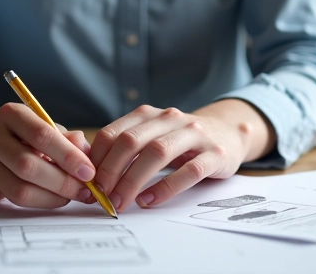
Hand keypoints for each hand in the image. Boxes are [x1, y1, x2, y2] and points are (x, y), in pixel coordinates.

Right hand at [0, 99, 97, 207]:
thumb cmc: (21, 133)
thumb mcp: (44, 125)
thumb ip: (67, 138)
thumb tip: (87, 155)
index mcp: (10, 113)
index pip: (42, 136)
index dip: (69, 156)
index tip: (89, 171)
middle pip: (29, 166)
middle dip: (63, 182)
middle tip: (84, 190)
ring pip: (19, 189)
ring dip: (52, 197)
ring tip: (71, 195)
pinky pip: (11, 200)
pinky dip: (38, 202)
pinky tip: (52, 197)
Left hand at [90, 100, 273, 211]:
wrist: (228, 132)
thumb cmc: (180, 141)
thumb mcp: (152, 136)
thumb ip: (125, 147)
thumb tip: (88, 171)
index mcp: (148, 114)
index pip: (113, 133)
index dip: (96, 159)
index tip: (87, 183)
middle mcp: (170, 119)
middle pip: (132, 141)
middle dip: (111, 170)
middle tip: (100, 196)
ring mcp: (194, 134)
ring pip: (158, 153)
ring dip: (134, 180)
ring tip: (121, 202)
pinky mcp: (215, 153)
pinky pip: (189, 170)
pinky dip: (166, 187)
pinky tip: (150, 200)